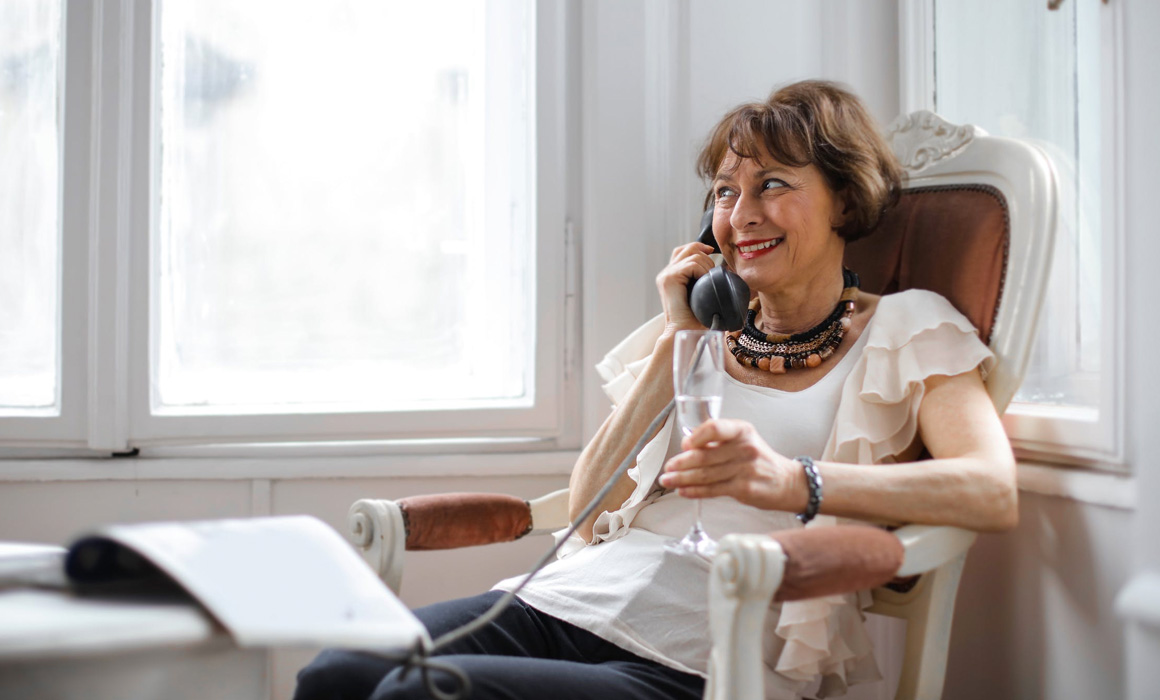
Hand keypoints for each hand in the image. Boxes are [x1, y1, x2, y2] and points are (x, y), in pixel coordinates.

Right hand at [655, 242, 716, 331]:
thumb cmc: (694, 319)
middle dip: (706, 256)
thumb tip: (726, 270)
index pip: (684, 250)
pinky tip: (704, 283)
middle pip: (688, 248)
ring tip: (708, 281)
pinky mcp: (669, 278)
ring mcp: (666, 275)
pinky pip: (692, 264)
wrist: (684, 331)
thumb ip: (705, 280)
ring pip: (692, 254)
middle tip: (712, 274)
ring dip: (706, 265)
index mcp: (672, 276)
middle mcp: (666, 273)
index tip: (713, 253)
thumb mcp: (701, 295)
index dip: (699, 248)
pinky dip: (702, 271)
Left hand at [659, 418, 807, 512]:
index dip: (697, 436)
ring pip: (706, 475)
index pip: (716, 428)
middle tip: (667, 467)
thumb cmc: (759, 459)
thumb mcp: (743, 440)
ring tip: (667, 480)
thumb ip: (718, 441)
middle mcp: (744, 448)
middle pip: (705, 456)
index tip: (685, 444)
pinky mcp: (743, 489)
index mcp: (742, 430)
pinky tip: (682, 491)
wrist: (787, 482)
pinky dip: (695, 491)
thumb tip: (686, 446)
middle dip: (681, 463)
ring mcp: (745, 469)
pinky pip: (713, 490)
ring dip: (682, 478)